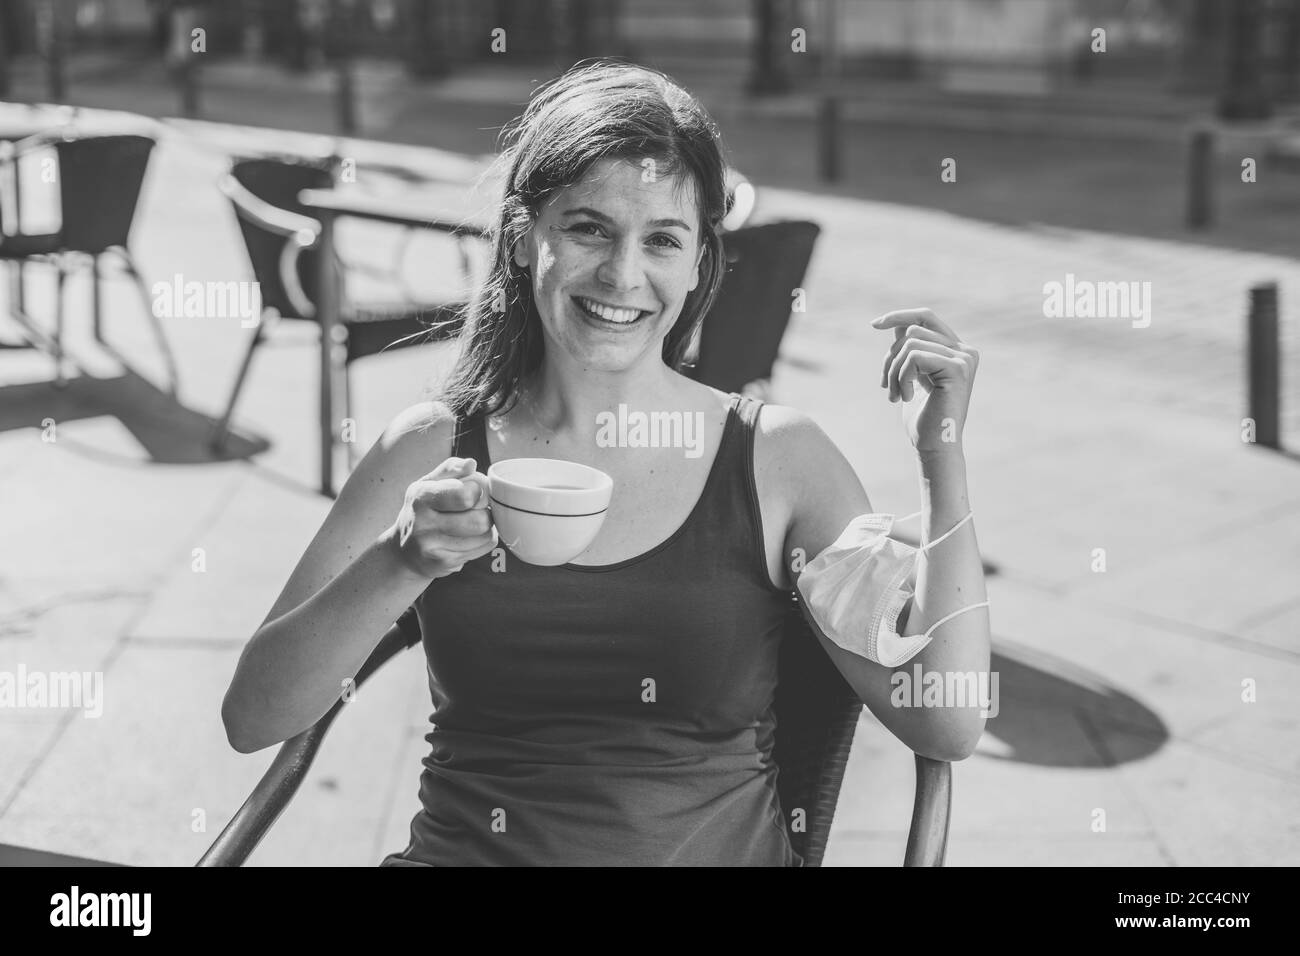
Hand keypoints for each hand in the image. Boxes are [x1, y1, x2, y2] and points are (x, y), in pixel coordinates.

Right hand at [386, 457, 497, 579]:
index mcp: (421, 496)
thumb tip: (471, 464)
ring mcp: (431, 547)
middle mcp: (423, 523)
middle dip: (485, 512)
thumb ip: (450, 468)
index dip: (478, 491)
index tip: (473, 492)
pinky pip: (482, 549)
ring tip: (472, 523)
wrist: (402, 551)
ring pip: (485, 535)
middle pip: (479, 520)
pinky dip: (482, 542)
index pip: (466, 495)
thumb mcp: (428, 483)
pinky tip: (467, 538)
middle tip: (477, 510)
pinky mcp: (442, 564)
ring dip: (486, 528)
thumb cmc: (422, 510)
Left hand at [873, 308, 978, 454]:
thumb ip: (910, 351)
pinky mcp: (958, 368)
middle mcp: (965, 351)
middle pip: (912, 330)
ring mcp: (964, 358)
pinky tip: (905, 397)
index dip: (899, 316)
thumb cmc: (922, 418)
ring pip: (910, 342)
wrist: (933, 447)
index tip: (874, 324)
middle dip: (890, 357)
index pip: (925, 317)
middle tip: (885, 387)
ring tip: (894, 396)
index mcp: (956, 351)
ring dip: (893, 371)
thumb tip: (898, 324)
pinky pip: (914, 356)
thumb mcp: (912, 377)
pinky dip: (901, 376)